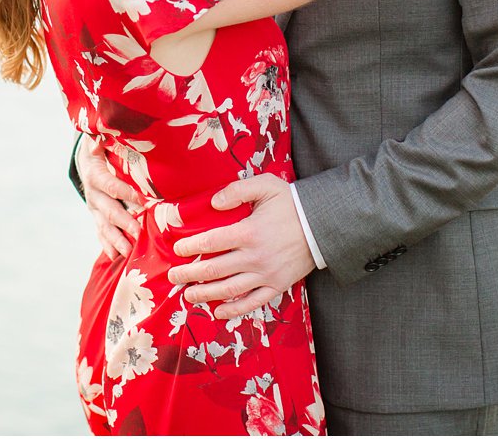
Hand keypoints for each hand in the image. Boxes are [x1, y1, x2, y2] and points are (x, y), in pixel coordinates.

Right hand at [78, 138, 143, 258]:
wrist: (86, 160)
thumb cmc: (102, 149)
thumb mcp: (100, 142)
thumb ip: (100, 140)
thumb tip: (98, 139)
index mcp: (95, 175)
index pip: (110, 185)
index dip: (125, 192)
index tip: (142, 200)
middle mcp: (93, 194)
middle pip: (108, 210)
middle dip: (123, 222)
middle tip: (138, 232)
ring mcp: (94, 208)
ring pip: (104, 226)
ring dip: (116, 239)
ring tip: (128, 251)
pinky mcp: (97, 217)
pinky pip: (100, 233)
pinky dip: (108, 245)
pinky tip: (116, 257)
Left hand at [166, 174, 315, 318]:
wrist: (323, 224)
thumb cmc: (292, 203)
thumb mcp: (265, 185)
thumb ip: (237, 189)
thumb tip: (213, 202)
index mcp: (249, 232)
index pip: (211, 242)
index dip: (191, 247)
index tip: (178, 249)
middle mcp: (254, 257)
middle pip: (214, 269)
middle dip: (190, 274)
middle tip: (173, 276)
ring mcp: (266, 274)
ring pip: (229, 289)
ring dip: (205, 294)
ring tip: (188, 295)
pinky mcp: (277, 285)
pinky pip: (253, 302)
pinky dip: (234, 309)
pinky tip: (218, 312)